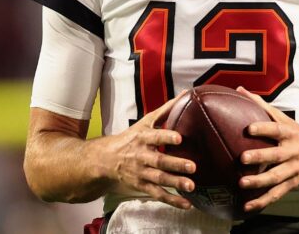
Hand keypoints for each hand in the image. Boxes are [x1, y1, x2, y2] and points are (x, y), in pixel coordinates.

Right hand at [98, 92, 195, 208]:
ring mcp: (141, 172)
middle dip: (175, 164)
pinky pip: (158, 194)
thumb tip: (186, 94)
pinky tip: (186, 204)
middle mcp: (141, 156)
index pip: (154, 137)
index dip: (166, 137)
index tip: (179, 138)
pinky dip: (172, 200)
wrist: (106, 159)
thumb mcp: (144, 123)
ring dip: (175, 183)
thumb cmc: (131, 138)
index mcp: (142, 138)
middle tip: (192, 166)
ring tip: (191, 186)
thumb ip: (165, 110)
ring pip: (159, 179)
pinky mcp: (142, 185)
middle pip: (159, 161)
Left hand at [235, 87, 298, 212]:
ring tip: (242, 184)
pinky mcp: (292, 183)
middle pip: (276, 155)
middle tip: (243, 158)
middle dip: (260, 157)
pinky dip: (262, 201)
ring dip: (259, 182)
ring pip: (276, 177)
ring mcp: (293, 170)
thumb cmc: (296, 133)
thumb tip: (239, 89)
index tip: (248, 128)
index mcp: (289, 134)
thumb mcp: (283, 118)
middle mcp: (292, 152)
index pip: (276, 130)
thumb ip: (261, 105)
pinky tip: (247, 206)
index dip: (263, 129)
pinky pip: (277, 194)